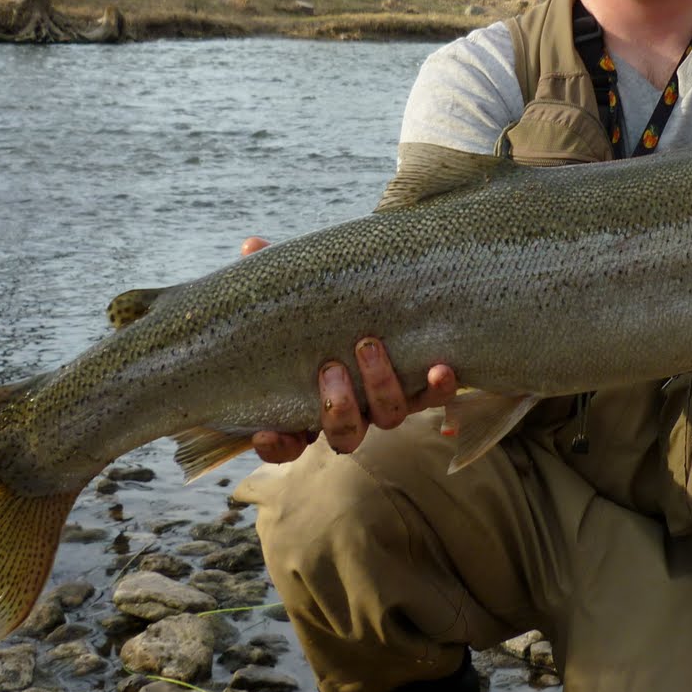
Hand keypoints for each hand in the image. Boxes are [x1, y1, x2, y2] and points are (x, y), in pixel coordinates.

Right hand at [238, 237, 458, 459]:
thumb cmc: (322, 312)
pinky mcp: (420, 386)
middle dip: (338, 406)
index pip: (288, 443)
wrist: (373, 304)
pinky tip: (440, 368)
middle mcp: (350, 412)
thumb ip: (273, 282)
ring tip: (369, 346)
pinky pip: (434, 397)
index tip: (266, 430)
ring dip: (379, 387)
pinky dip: (438, 387)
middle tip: (331, 367)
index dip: (277, 444)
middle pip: (345, 434)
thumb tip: (251, 247)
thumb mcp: (294, 297)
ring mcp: (386, 403)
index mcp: (308, 404)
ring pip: (388, 417)